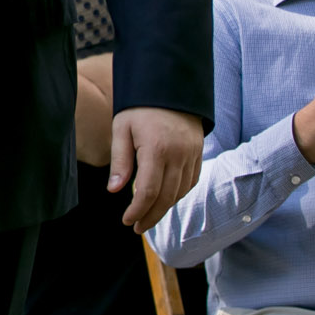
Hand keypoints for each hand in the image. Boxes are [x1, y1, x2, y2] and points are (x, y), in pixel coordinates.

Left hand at [110, 107, 204, 230]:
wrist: (170, 86)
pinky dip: (178, 194)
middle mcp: (178, 155)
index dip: (138, 211)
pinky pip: (191, 181)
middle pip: (166, 197)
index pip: (148, 191)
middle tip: (138, 228)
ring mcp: (192, 154)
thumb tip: (115, 190)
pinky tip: (166, 199)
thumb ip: (120, 161)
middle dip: (151, 216)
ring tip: (148, 216)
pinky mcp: (199, 153)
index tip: (128, 222)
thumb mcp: (122, 129)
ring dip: (165, 208)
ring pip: (180, 192)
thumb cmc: (140, 108)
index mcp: (157, 149)